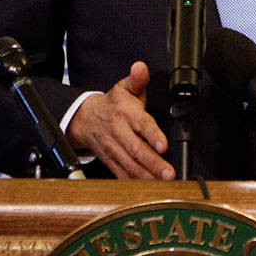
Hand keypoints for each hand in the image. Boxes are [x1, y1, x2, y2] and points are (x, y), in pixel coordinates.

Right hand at [65, 62, 174, 179]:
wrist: (86, 118)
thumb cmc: (113, 104)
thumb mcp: (125, 88)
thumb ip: (137, 79)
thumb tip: (141, 68)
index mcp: (125, 113)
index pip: (141, 124)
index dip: (152, 135)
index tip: (163, 145)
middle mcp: (119, 132)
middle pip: (137, 149)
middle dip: (154, 163)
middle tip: (169, 172)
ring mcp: (113, 148)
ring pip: (130, 165)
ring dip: (147, 176)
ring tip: (163, 183)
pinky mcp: (110, 160)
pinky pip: (122, 174)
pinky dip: (135, 183)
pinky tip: (149, 188)